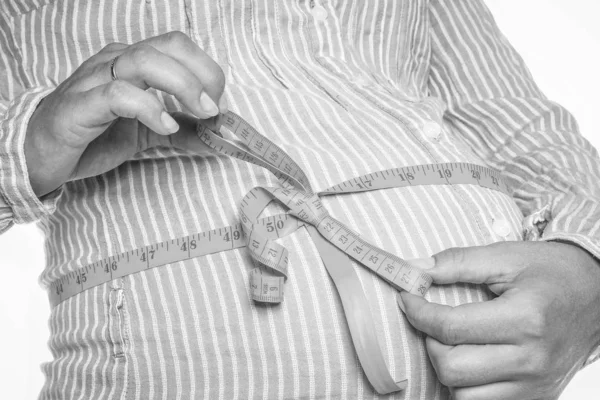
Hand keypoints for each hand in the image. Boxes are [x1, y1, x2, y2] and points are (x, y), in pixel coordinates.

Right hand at [24, 31, 226, 196]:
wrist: (39, 155)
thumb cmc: (90, 136)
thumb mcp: (146, 134)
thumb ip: (181, 132)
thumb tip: (217, 137)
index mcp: (131, 64)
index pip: (176, 46)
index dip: (205, 68)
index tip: (218, 102)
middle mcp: (115, 63)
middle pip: (166, 46)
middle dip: (201, 73)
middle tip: (214, 107)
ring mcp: (95, 80)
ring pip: (143, 61)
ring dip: (182, 86)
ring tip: (201, 113)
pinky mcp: (80, 105)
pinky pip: (118, 94)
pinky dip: (149, 108)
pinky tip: (166, 126)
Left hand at [399, 241, 599, 399]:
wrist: (595, 294)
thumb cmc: (551, 272)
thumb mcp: (505, 256)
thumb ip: (457, 262)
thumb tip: (415, 269)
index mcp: (525, 319)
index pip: (450, 327)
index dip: (418, 312)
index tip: (408, 298)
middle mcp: (531, 358)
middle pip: (451, 369)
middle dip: (429, 342)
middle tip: (431, 321)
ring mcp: (535, 384)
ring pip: (464, 395)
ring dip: (447, 368)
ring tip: (453, 342)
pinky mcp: (537, 397)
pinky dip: (468, 386)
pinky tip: (471, 361)